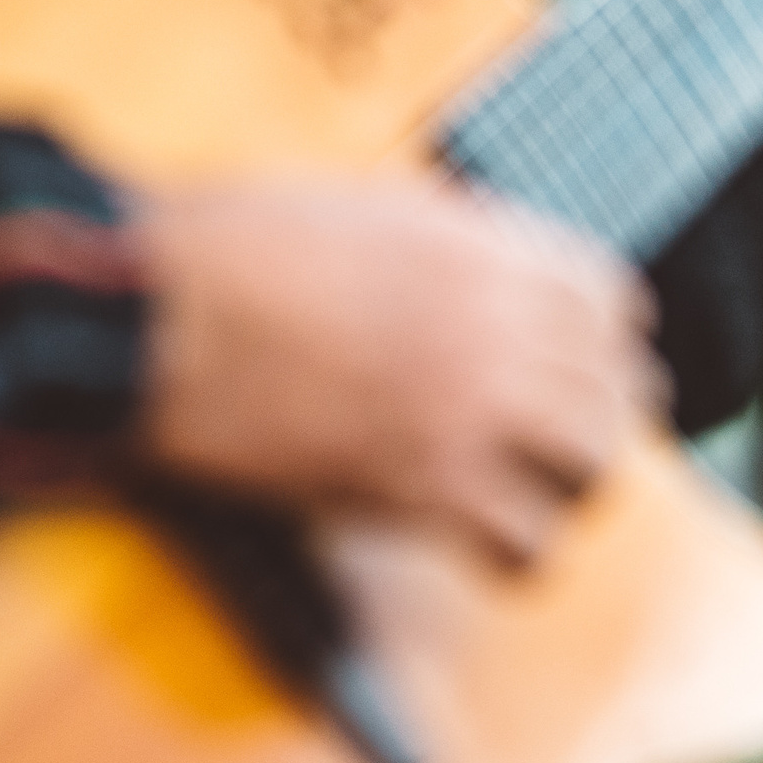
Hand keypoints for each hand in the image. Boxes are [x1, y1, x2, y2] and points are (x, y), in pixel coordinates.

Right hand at [136, 181, 661, 564]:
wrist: (146, 315)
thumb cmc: (224, 251)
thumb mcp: (366, 210)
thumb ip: (451, 244)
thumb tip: (492, 273)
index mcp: (485, 248)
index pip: (614, 302)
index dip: (603, 341)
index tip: (584, 365)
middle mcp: (497, 325)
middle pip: (616, 389)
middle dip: (597, 419)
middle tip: (565, 445)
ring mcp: (467, 407)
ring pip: (592, 467)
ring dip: (568, 487)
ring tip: (533, 497)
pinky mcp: (421, 487)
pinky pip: (525, 540)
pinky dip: (514, 553)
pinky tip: (486, 547)